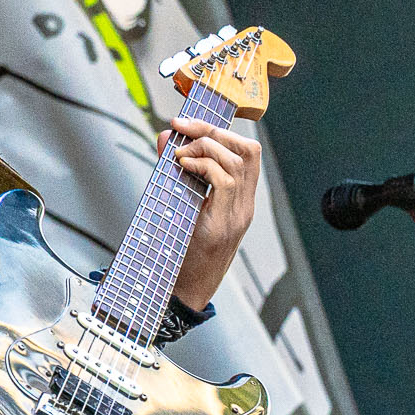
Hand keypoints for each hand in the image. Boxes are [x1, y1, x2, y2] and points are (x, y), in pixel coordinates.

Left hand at [160, 116, 261, 310]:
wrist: (182, 292)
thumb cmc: (180, 251)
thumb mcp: (179, 203)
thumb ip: (176, 171)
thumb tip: (166, 137)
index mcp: (239, 200)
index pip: (248, 153)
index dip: (222, 130)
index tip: (190, 122)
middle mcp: (244, 206)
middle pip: (248, 151)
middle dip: (214, 131)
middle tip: (183, 128)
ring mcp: (237, 215)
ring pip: (238, 162)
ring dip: (206, 148)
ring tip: (181, 155)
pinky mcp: (222, 225)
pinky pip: (226, 182)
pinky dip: (204, 166)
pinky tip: (185, 168)